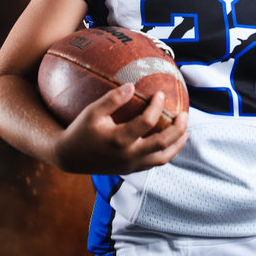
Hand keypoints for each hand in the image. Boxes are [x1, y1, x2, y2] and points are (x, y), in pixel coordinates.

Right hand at [54, 82, 188, 174]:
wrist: (69, 157)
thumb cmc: (80, 130)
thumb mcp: (92, 112)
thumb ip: (112, 99)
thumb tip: (132, 86)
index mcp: (118, 139)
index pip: (147, 122)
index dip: (157, 107)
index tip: (160, 94)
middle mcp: (128, 155)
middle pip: (162, 143)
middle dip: (177, 129)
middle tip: (185, 114)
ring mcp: (131, 165)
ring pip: (162, 158)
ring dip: (177, 145)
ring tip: (185, 131)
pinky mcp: (131, 170)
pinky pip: (154, 163)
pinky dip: (166, 153)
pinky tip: (170, 142)